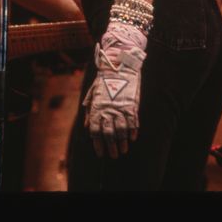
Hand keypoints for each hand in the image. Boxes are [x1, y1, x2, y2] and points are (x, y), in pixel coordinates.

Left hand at [82, 21, 146, 158]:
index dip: (98, 144)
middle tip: (114, 156)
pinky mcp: (132, 104)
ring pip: (122, 131)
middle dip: (111, 147)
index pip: (96, 132)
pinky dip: (133, 131)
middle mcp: (108, 111)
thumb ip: (90, 110)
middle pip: (109, 134)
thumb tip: (88, 126)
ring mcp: (120, 108)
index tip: (100, 153)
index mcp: (97, 108)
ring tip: (124, 150)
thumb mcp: (93, 94)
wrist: (118, 65)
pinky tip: (133, 138)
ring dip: (123, 142)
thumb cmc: (104, 80)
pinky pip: (133, 122)